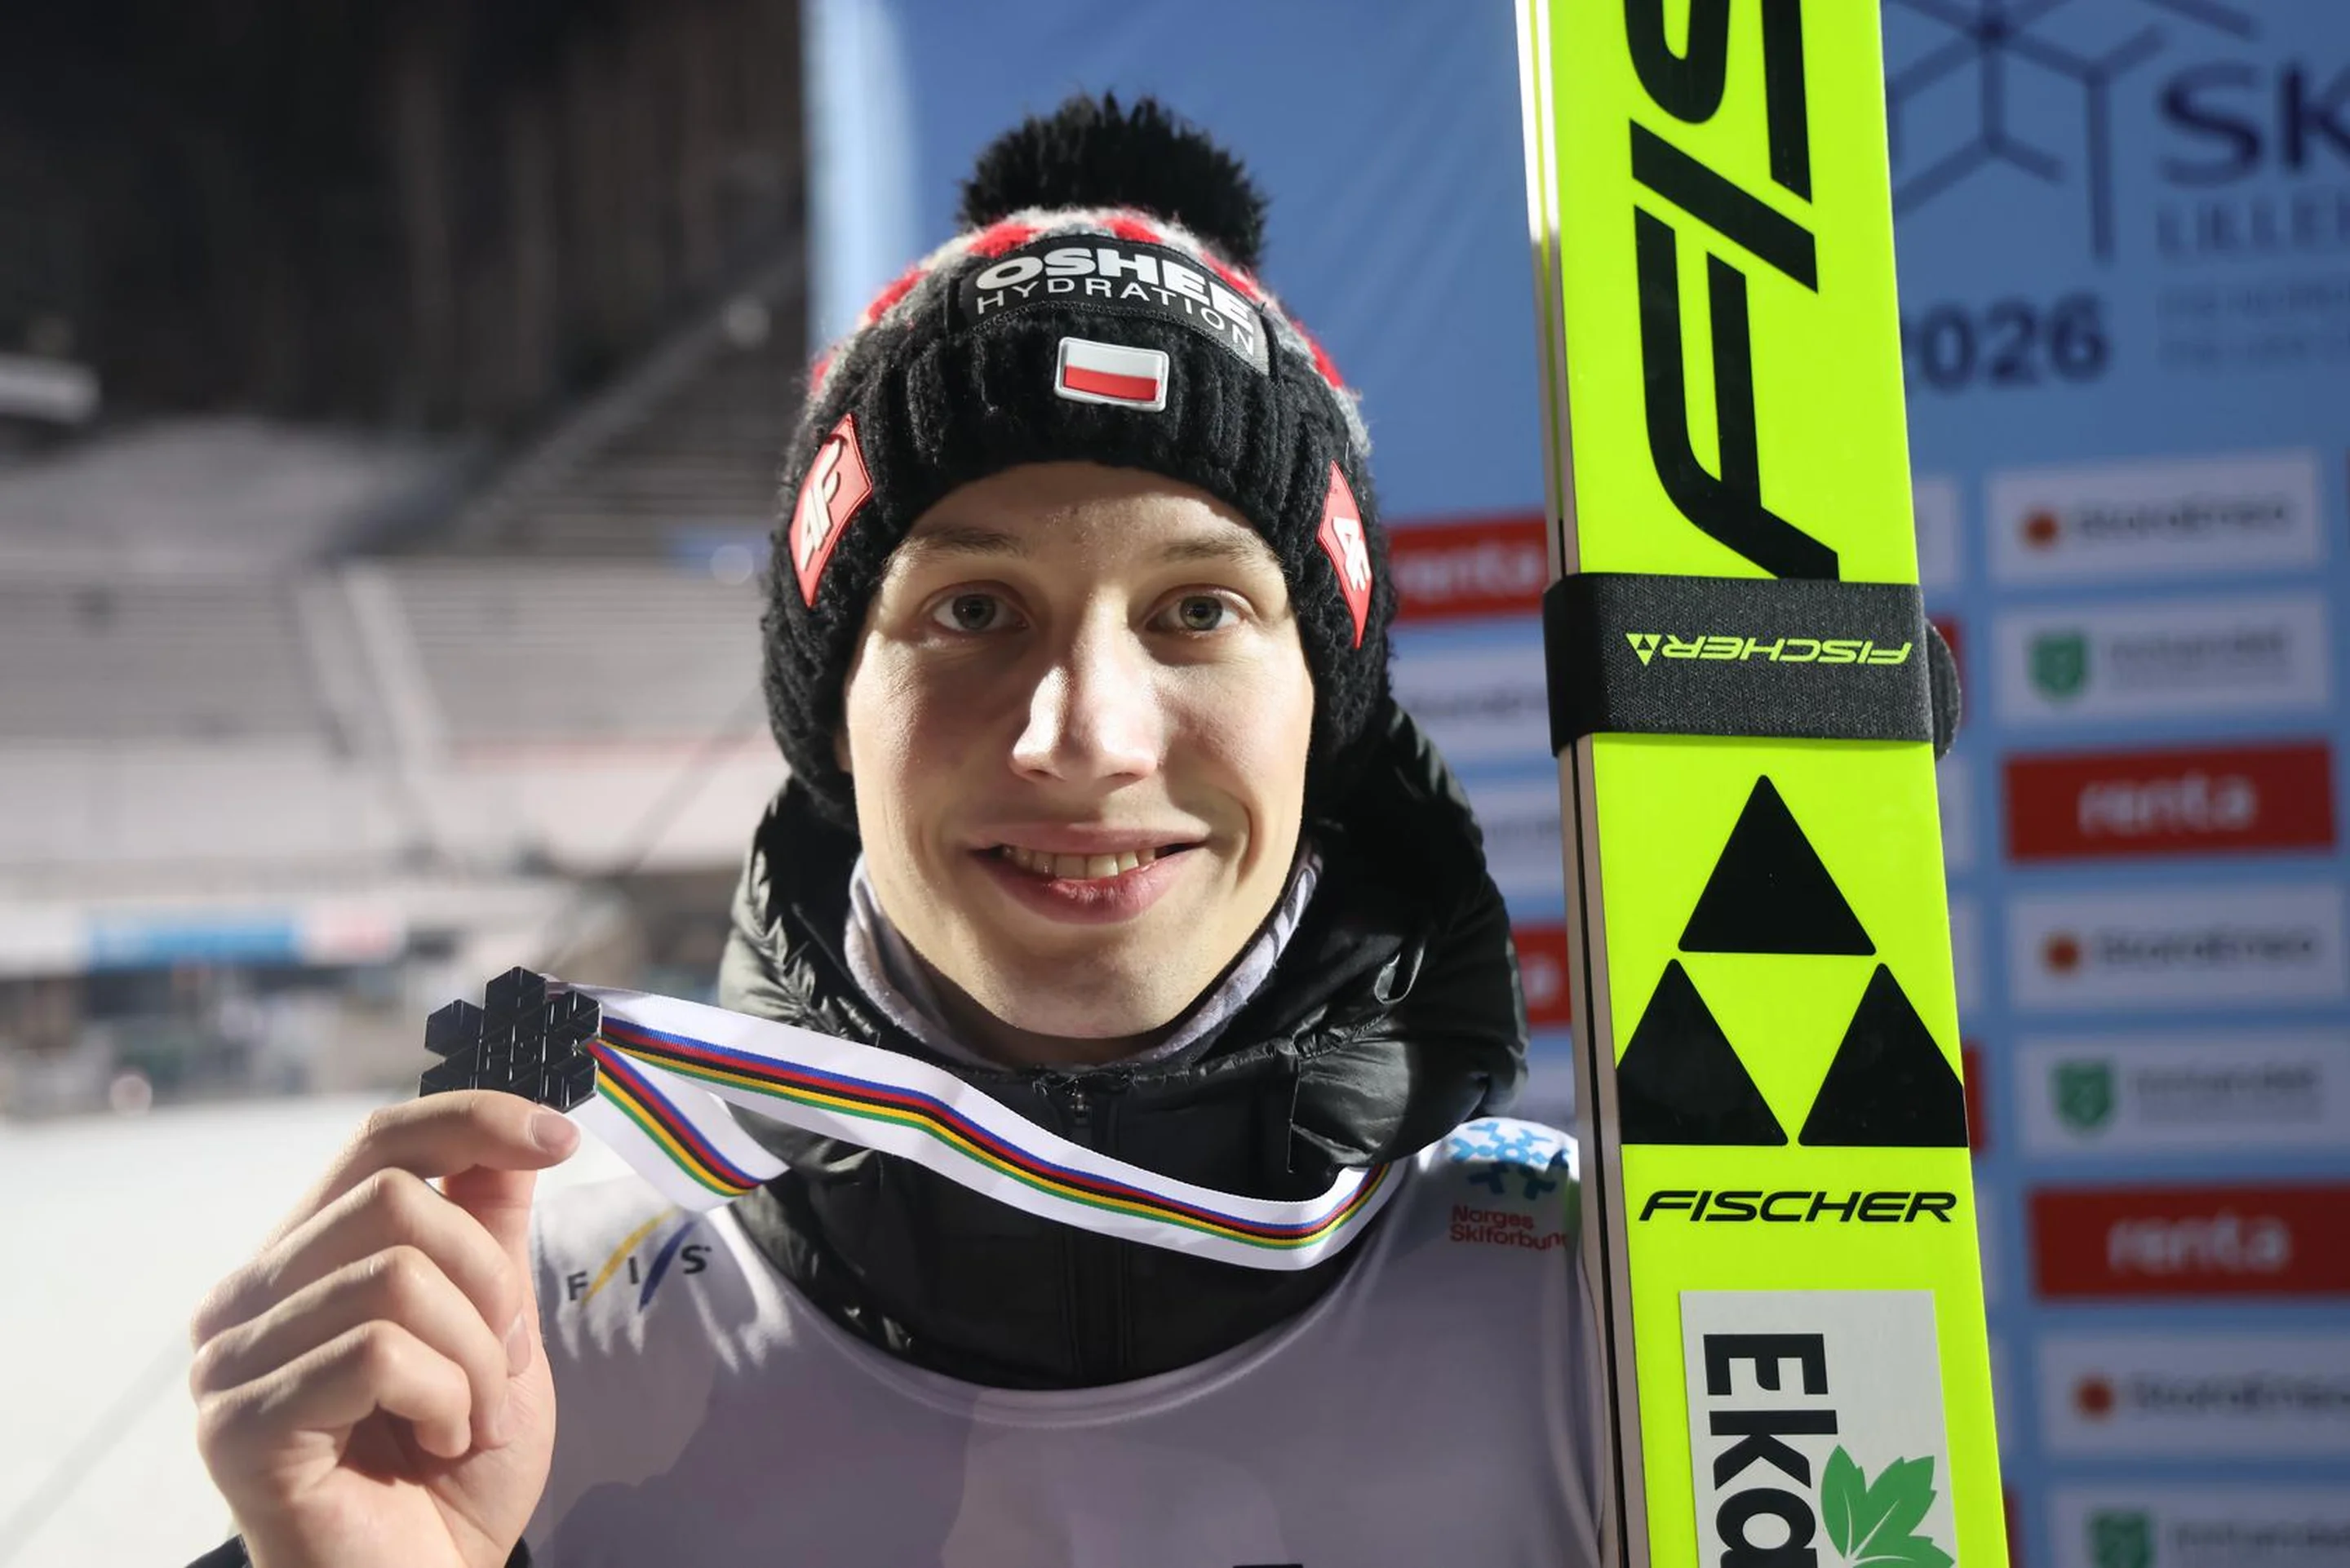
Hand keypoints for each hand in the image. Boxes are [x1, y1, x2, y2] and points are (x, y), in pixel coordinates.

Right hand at [189, 1091, 579, 1567]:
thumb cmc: (454, 1472)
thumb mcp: (495, 1328)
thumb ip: (489, 1228)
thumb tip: (517, 1130)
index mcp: (300, 1261)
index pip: (379, 1143)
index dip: (473, 1119)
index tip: (559, 1137)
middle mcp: (245, 1301)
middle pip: (395, 1198)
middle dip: (488, 1281)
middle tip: (503, 1362)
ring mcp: (230, 1363)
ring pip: (393, 1276)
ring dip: (473, 1356)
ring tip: (470, 1419)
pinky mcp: (239, 1425)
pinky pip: (376, 1353)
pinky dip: (443, 1398)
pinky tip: (438, 1444)